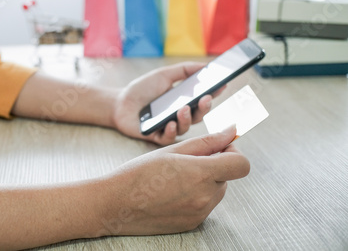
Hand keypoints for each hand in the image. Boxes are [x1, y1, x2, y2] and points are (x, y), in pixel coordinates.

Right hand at [96, 126, 248, 235]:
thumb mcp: (171, 150)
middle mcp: (204, 197)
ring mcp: (199, 214)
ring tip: (175, 177)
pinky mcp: (192, 224)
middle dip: (213, 166)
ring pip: (216, 191)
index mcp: (201, 174)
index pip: (241, 164)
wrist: (115, 203)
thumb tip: (231, 131)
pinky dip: (195, 196)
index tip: (218, 148)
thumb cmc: (138, 172)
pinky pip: (204, 205)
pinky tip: (172, 192)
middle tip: (185, 161)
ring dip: (205, 181)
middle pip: (227, 177)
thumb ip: (206, 142)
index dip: (233, 152)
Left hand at [112, 62, 224, 144]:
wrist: (119, 103)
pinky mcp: (157, 137)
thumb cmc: (142, 89)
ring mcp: (169, 127)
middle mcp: (179, 116)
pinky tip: (169, 123)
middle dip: (204, 108)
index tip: (222, 85)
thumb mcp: (164, 75)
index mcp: (183, 101)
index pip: (203, 99)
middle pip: (198, 115)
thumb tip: (206, 65)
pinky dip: (170, 131)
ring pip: (185, 128)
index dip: (213, 94)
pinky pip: (168, 138)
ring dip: (186, 119)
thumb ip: (184, 70)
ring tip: (182, 109)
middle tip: (205, 99)